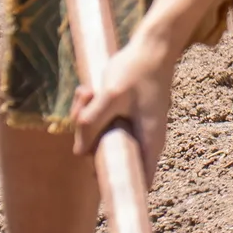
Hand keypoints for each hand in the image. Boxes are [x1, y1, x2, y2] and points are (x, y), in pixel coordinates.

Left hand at [69, 29, 177, 170]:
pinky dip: (92, 111)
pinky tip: (90, 90)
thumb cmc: (137, 70)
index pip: (138, 183)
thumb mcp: (111, 95)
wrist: (153, 46)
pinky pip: (102, 124)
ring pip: (101, 139)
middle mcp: (144, 141)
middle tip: (86, 107)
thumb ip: (92, 123)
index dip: (118, 186)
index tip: (95, 171)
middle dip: (88, 140)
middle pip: (109, 158)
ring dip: (87, 120)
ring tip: (88, 92)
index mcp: (148, 143)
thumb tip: (79, 152)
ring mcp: (134, 129)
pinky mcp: (125, 117)